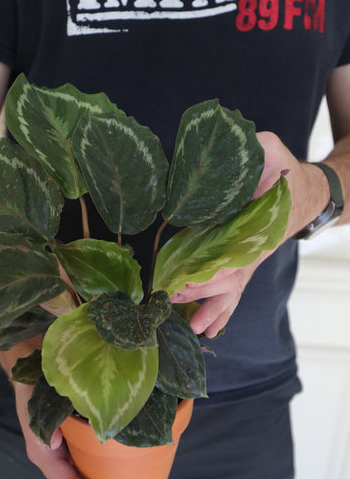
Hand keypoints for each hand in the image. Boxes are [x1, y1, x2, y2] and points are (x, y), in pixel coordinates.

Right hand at [13, 382, 123, 478]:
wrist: (32, 376)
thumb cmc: (34, 389)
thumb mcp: (36, 403)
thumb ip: (43, 424)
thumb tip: (54, 445)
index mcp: (44, 455)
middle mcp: (54, 458)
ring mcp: (64, 452)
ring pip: (83, 476)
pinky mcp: (73, 442)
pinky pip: (88, 460)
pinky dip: (103, 466)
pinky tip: (122, 462)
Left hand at [170, 131, 310, 336]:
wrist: (302, 192)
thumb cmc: (282, 170)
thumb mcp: (271, 150)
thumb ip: (258, 150)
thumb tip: (236, 149)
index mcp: (257, 226)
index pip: (234, 254)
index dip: (212, 271)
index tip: (188, 281)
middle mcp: (252, 248)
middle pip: (230, 279)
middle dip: (204, 293)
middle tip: (177, 298)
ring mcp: (248, 259)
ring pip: (232, 290)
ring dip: (213, 309)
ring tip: (196, 328)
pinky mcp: (243, 263)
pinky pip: (233, 291)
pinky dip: (222, 311)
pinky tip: (208, 329)